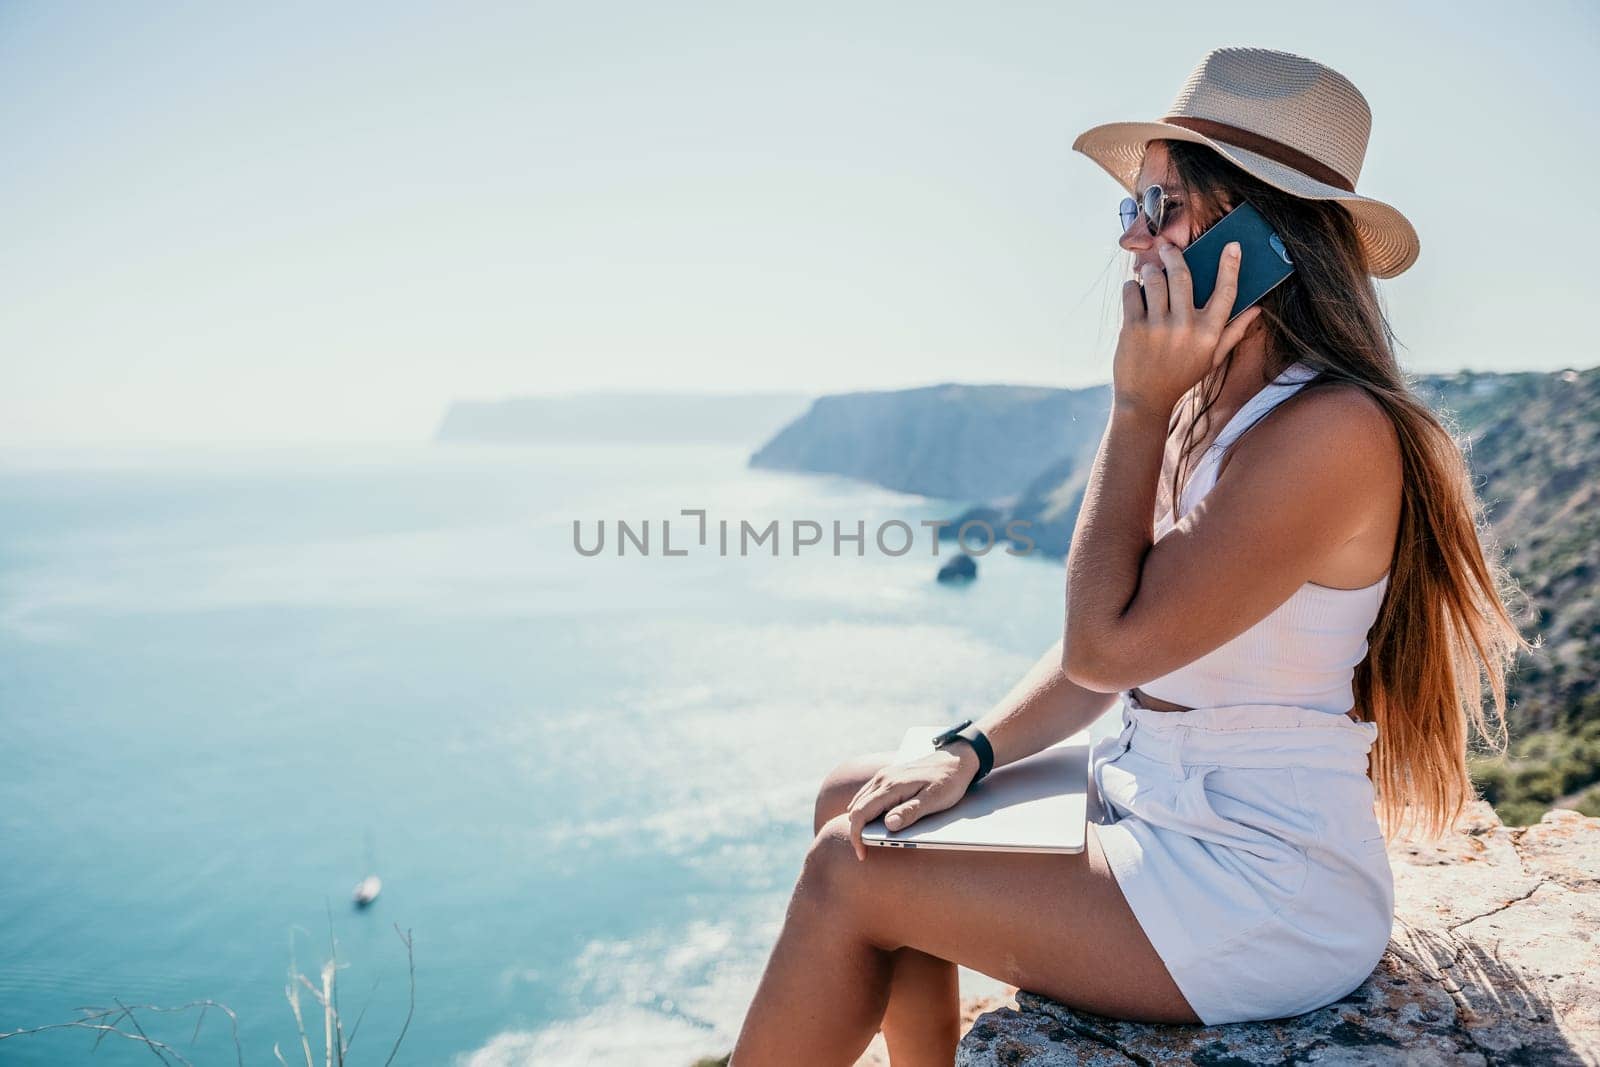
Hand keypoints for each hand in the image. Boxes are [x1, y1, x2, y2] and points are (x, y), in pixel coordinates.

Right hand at [844, 745, 979, 860]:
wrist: (956, 759)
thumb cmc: (948, 781)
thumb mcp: (934, 800)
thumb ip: (911, 812)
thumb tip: (888, 824)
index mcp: (892, 786)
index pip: (861, 812)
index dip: (857, 835)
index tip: (862, 853)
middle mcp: (883, 778)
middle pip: (856, 808)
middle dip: (856, 831)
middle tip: (865, 850)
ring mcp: (884, 775)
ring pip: (860, 801)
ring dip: (860, 820)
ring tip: (869, 838)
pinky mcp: (888, 776)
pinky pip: (868, 794)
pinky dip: (865, 810)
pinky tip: (875, 820)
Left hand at [1113, 239, 1263, 419]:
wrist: (1145, 401)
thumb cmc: (1180, 377)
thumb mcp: (1211, 359)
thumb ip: (1233, 333)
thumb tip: (1257, 310)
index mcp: (1209, 333)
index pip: (1226, 292)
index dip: (1231, 266)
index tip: (1232, 245)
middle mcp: (1186, 327)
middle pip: (1183, 275)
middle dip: (1174, 255)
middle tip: (1167, 247)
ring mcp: (1158, 327)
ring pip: (1155, 279)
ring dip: (1150, 269)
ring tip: (1148, 270)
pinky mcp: (1133, 328)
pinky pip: (1132, 292)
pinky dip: (1131, 286)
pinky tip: (1133, 288)